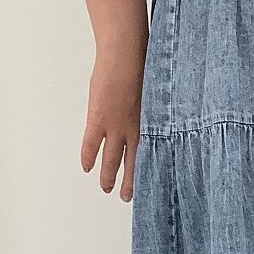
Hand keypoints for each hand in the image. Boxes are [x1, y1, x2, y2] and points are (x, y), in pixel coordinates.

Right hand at [80, 35, 145, 201]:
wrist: (127, 56)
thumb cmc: (146, 67)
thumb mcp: (160, 95)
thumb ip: (160, 111)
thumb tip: (166, 118)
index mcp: (153, 126)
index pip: (152, 157)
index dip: (149, 173)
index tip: (151, 187)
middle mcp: (136, 131)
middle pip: (134, 165)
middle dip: (130, 183)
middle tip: (127, 197)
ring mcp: (115, 127)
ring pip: (112, 160)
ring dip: (109, 176)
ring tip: (107, 188)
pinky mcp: (98, 119)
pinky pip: (91, 144)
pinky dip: (88, 157)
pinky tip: (87, 168)